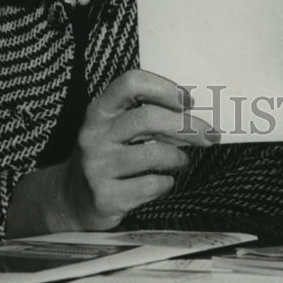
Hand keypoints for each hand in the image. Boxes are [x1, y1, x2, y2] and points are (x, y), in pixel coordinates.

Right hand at [7, 69, 216, 235]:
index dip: (164, 88)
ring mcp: (96, 166)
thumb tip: (196, 112)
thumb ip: (146, 113)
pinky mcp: (104, 197)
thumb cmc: (109, 154)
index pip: (131, 82)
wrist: (72, 200)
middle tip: (210, 135)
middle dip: (187, 126)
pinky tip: (165, 181)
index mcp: (100, 110)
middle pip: (148, 118)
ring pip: (153, 153)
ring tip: (184, 161)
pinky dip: (167, 183)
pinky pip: (150, 185)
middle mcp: (94, 134)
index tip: (189, 101)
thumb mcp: (116, 127)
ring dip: (179, 157)